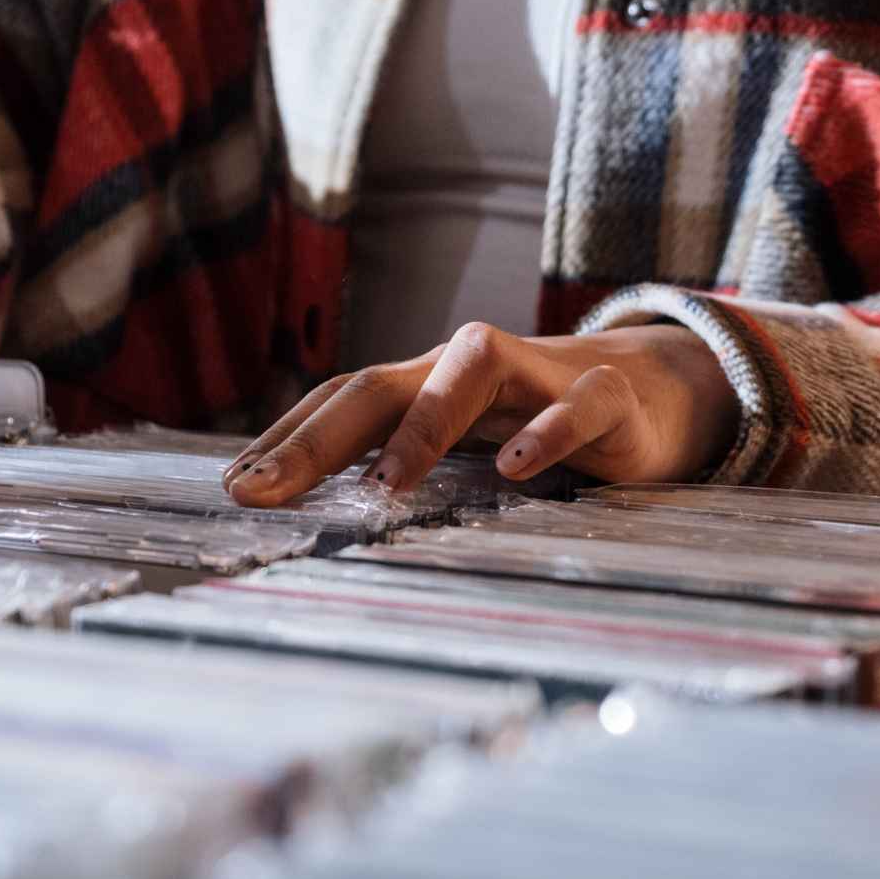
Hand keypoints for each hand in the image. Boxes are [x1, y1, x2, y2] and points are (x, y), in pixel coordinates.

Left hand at [224, 320, 738, 506]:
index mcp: (423, 384)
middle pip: (379, 385)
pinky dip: (547, 432)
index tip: (235, 486)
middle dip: (315, 437)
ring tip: (386, 485)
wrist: (644, 392)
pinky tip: (517, 467)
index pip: (341, 400)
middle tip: (263, 489)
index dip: (285, 437)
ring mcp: (536, 375)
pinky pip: (577, 404)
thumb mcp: (459, 444)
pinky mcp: (605, 396)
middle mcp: (465, 369)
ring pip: (471, 369)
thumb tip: (310, 509)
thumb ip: (399, 462)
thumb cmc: (531, 422)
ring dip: (423, 425)